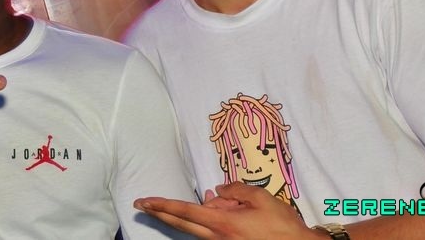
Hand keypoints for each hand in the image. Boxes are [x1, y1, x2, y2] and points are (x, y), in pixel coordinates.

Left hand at [134, 182, 319, 239]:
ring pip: (198, 228)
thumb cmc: (282, 226)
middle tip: (142, 205)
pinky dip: (211, 220)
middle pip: (180, 224)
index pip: (184, 211)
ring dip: (198, 214)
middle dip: (159, 213)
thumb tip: (218, 190)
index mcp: (222, 224)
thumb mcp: (260, 198)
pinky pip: (211, 233)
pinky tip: (225, 209)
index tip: (144, 200)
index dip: (162, 205)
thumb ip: (235, 190)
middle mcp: (217, 238)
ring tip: (228, 203)